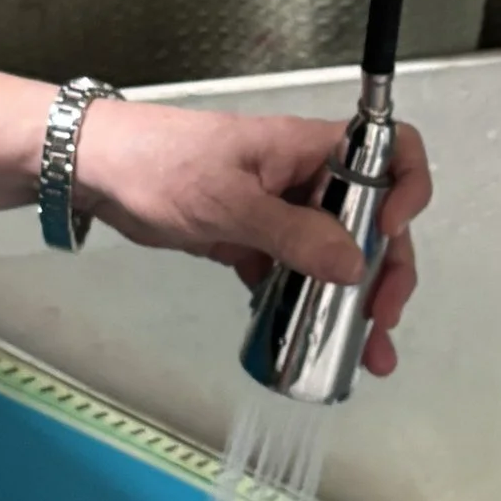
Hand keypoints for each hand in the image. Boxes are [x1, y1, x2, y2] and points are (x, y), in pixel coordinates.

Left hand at [68, 100, 429, 377]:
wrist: (95, 170)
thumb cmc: (159, 165)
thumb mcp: (228, 201)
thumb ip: (293, 234)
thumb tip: (354, 267)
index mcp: (308, 149)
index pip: (390, 151)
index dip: (405, 190)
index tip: (388, 235)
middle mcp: (305, 178)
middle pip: (371, 219)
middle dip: (387, 269)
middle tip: (383, 319)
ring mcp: (279, 210)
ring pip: (335, 253)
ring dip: (353, 299)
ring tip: (366, 350)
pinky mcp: (251, 239)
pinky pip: (294, 271)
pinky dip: (306, 302)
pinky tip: (309, 338)